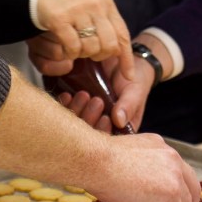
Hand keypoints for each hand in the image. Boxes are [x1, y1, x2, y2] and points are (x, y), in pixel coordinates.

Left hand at [29, 53, 154, 134]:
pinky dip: (66, 103)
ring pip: (75, 122)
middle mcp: (100, 125)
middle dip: (89, 119)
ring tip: (84, 94)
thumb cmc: (134, 79)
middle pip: (87, 134)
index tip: (106, 118)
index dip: (103, 132)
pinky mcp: (76, 103)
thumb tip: (119, 121)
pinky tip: (67, 95)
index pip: (107, 141)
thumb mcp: (135, 91)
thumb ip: (128, 105)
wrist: (122, 60)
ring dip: (77, 110)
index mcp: (118, 130)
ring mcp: (86, 114)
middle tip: (96, 101)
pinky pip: (66, 109)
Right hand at [33, 0, 130, 64]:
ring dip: (82, 54)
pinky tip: (65, 48)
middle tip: (88, 54)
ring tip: (74, 46)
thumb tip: (118, 49)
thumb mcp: (90, 6)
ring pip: (91, 48)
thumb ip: (104, 22)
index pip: (123, 34)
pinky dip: (69, 54)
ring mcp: (78, 10)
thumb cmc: (65, 1)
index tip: (129, 76)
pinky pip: (73, 47)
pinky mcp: (60, 18)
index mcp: (106, 1)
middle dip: (100, 56)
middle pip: (109, 45)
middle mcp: (95, 4)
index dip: (126, 58)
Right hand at [80, 133, 200, 201]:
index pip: (181, 172)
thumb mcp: (130, 163)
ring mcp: (175, 174)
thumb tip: (146, 199)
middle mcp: (172, 157)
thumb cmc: (102, 164)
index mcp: (161, 147)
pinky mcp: (172, 191)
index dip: (177, 192)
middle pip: (193, 188)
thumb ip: (145, 174)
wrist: (97, 162)